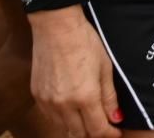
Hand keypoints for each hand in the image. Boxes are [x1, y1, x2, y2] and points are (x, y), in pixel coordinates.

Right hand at [27, 7, 121, 136]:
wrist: (56, 27)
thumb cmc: (85, 42)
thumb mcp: (105, 67)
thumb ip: (109, 96)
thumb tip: (116, 118)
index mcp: (85, 97)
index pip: (97, 130)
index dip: (109, 134)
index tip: (115, 132)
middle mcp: (64, 104)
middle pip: (80, 134)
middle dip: (94, 132)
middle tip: (103, 125)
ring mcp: (48, 102)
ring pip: (64, 128)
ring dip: (77, 127)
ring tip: (88, 117)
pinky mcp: (37, 96)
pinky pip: (50, 117)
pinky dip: (62, 119)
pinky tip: (71, 109)